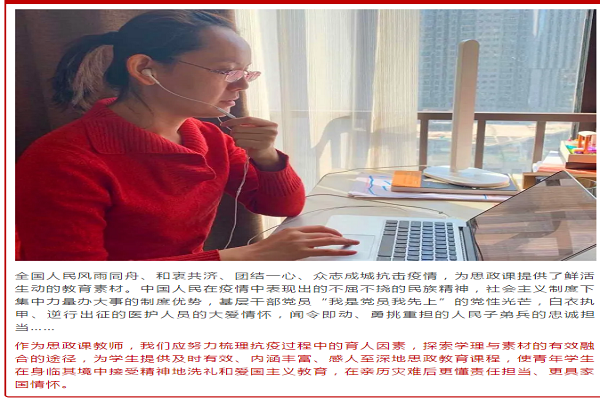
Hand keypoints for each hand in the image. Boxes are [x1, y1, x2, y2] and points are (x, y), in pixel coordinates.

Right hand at [219, 225, 360, 260]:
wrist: (255, 255)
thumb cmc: (265, 251)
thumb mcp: (280, 240)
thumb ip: (293, 240)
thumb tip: (305, 245)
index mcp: (294, 230)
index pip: (317, 228)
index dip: (330, 231)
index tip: (338, 235)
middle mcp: (299, 234)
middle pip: (325, 233)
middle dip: (340, 237)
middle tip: (352, 239)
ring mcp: (300, 242)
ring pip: (326, 241)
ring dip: (342, 243)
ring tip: (352, 245)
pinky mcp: (300, 252)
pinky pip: (322, 251)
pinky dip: (336, 252)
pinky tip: (344, 253)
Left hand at [220, 116, 281, 168]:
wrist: (267, 155)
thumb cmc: (259, 140)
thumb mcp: (256, 130)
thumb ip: (247, 125)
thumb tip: (230, 123)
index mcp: (269, 123)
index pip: (249, 119)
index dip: (235, 120)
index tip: (225, 123)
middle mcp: (271, 130)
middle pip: (244, 128)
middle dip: (234, 131)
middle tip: (232, 134)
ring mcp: (267, 139)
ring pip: (242, 136)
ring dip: (236, 138)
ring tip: (238, 140)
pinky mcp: (262, 146)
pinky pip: (243, 142)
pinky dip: (239, 143)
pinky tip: (241, 144)